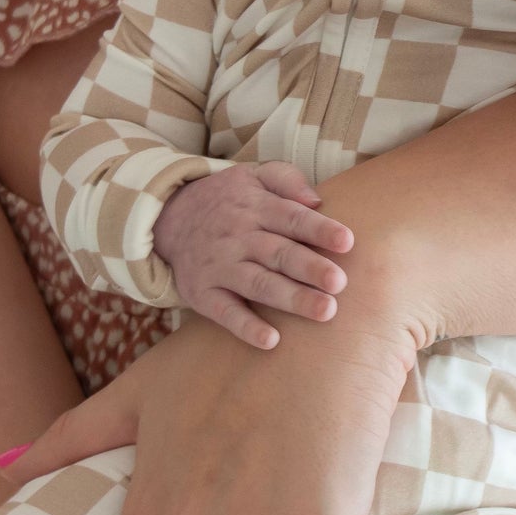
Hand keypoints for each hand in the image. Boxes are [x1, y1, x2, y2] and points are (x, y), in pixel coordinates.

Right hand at [154, 161, 353, 349]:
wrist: (168, 218)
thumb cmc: (228, 200)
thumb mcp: (253, 174)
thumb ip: (287, 179)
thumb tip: (317, 200)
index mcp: (256, 207)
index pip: (292, 218)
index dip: (319, 230)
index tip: (347, 242)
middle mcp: (239, 237)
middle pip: (279, 254)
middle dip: (310, 269)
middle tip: (340, 283)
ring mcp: (220, 267)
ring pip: (259, 284)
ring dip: (291, 299)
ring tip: (325, 311)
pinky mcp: (203, 293)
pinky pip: (225, 312)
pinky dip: (246, 327)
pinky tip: (271, 340)